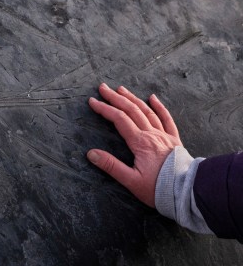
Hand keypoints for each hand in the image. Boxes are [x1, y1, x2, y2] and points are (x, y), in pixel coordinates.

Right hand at [87, 83, 181, 206]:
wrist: (189, 192)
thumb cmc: (160, 189)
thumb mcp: (132, 181)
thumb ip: (111, 166)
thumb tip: (91, 153)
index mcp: (139, 142)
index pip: (118, 119)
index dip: (104, 108)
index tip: (92, 101)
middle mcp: (151, 134)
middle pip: (131, 110)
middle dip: (115, 97)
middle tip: (103, 88)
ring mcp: (164, 135)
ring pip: (146, 111)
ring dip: (132, 98)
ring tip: (121, 89)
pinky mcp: (175, 140)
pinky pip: (167, 119)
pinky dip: (159, 107)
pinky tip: (153, 98)